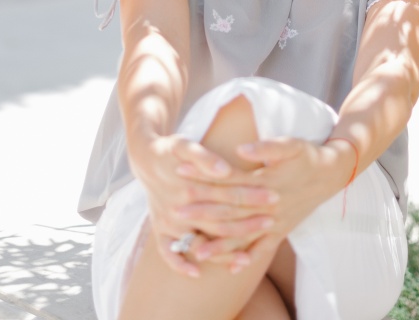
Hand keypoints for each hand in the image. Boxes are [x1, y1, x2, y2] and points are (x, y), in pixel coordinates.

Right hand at [131, 135, 278, 275]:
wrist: (143, 158)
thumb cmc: (170, 149)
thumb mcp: (184, 145)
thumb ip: (204, 158)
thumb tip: (224, 170)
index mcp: (189, 187)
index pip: (228, 195)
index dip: (252, 196)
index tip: (274, 197)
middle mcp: (178, 209)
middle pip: (219, 222)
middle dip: (247, 225)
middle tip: (272, 222)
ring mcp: (168, 222)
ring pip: (199, 243)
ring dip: (222, 252)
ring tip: (248, 260)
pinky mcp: (159, 229)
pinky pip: (167, 253)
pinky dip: (180, 264)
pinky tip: (197, 273)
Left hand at [191, 137, 354, 263]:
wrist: (333, 173)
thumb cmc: (308, 155)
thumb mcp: (291, 144)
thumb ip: (266, 148)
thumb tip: (241, 150)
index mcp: (267, 182)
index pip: (229, 181)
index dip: (205, 178)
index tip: (181, 173)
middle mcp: (268, 206)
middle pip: (230, 211)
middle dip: (203, 212)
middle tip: (176, 213)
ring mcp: (275, 221)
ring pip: (243, 236)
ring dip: (219, 243)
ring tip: (195, 249)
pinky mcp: (281, 230)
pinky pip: (261, 249)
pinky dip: (246, 258)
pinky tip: (230, 268)